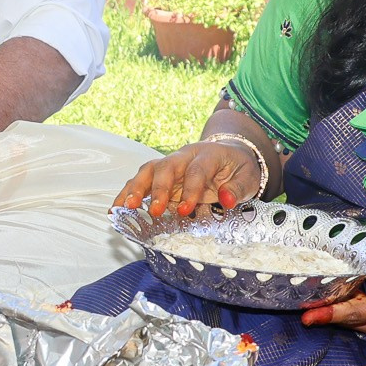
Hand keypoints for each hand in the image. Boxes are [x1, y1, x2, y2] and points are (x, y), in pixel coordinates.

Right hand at [115, 141, 262, 216]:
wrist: (230, 155)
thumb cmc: (238, 168)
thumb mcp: (248, 177)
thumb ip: (238, 188)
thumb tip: (227, 199)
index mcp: (207, 154)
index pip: (196, 170)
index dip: (191, 190)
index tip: (187, 210)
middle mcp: (184, 156)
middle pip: (166, 166)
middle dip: (158, 189)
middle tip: (155, 210)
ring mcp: (170, 164)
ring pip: (148, 171)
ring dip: (135, 189)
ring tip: (125, 207)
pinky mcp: (160, 176)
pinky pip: (141, 181)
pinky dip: (127, 194)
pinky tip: (116, 208)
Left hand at [299, 213, 365, 334]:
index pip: (359, 311)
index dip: (334, 313)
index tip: (310, 315)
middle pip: (350, 320)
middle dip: (325, 315)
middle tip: (300, 307)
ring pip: (352, 321)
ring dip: (333, 312)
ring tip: (310, 300)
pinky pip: (358, 316)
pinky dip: (344, 307)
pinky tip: (332, 293)